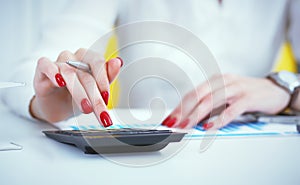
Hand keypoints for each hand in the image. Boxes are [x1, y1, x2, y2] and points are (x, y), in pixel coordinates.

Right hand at [30, 48, 122, 126]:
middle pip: (85, 74)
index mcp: (89, 59)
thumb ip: (108, 76)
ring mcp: (58, 62)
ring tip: (86, 108)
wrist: (57, 107)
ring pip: (69, 73)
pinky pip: (46, 65)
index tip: (107, 97)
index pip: (98, 63)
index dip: (103, 80)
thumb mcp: (95, 90)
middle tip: (101, 112)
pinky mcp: (42, 69)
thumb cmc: (77, 95)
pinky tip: (59, 82)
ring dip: (79, 93)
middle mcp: (74, 58)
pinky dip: (53, 72)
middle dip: (95, 96)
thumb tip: (119, 62)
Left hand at [162, 74, 290, 129]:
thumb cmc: (246, 94)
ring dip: (195, 114)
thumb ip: (210, 106)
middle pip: (198, 95)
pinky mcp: (248, 97)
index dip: (179, 106)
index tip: (169, 118)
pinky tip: (209, 127)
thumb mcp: (225, 97)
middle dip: (182, 110)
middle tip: (172, 123)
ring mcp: (236, 88)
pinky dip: (219, 119)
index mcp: (215, 81)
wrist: (274, 89)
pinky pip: (231, 109)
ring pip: (211, 100)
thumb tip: (190, 119)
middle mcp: (223, 82)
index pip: (192, 94)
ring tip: (185, 125)